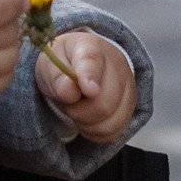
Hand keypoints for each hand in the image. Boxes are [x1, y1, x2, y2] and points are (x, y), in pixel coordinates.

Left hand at [36, 29, 136, 143]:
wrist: (77, 64)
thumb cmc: (63, 63)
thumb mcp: (50, 65)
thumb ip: (57, 77)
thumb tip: (68, 91)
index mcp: (90, 48)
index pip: (92, 62)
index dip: (90, 77)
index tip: (89, 90)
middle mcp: (117, 66)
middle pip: (106, 102)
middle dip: (80, 112)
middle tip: (69, 103)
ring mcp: (128, 87)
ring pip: (112, 122)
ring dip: (88, 124)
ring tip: (78, 110)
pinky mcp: (130, 107)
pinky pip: (115, 131)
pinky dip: (96, 132)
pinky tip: (88, 120)